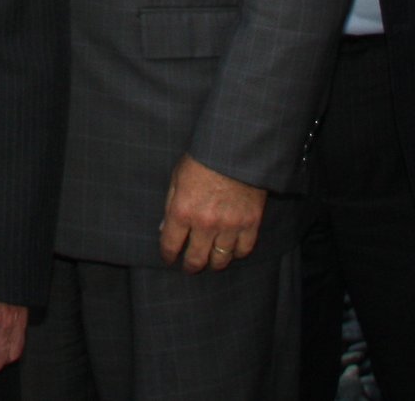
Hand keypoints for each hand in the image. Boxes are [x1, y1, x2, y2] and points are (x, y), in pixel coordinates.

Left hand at [159, 154, 264, 272]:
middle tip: (190, 267)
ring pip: (220, 260)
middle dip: (190, 267)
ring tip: (211, 261)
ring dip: (214, 263)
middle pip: (196, 260)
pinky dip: (236, 253)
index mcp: (182, 211)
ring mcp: (229, 226)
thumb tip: (164, 228)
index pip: (171, 245)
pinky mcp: (250, 223)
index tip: (169, 258)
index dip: (168, 255)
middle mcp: (205, 224)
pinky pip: (243, 250)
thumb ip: (170, 205)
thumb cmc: (203, 158)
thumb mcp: (177, 177)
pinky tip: (232, 250)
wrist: (237, 148)